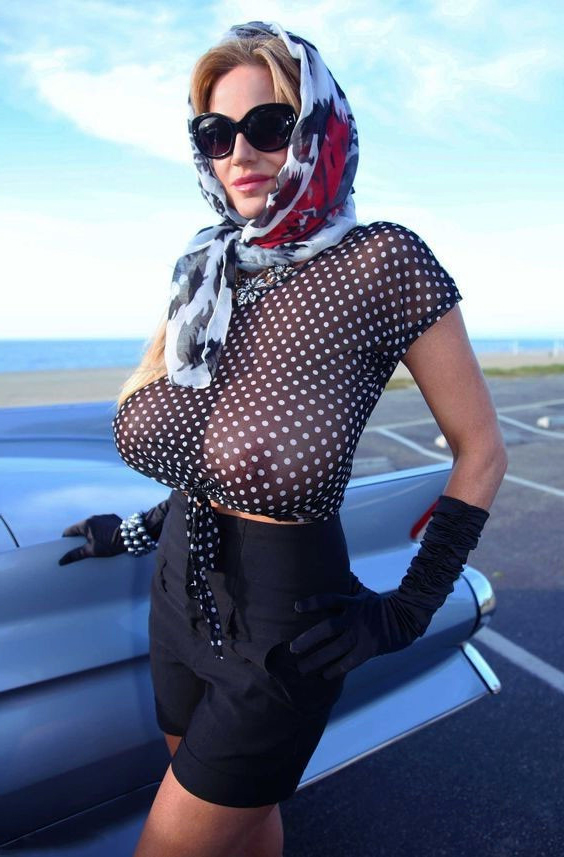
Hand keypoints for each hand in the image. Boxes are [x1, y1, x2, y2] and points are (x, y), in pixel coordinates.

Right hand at [58, 514, 124, 565]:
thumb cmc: (110, 544)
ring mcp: (104, 516)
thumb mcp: (92, 551)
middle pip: (81, 527)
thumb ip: (76, 554)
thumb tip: (62, 561)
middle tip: (81, 547)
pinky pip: (103, 523)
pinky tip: (106, 537)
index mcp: (86, 524)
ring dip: (91, 532)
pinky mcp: (113, 517)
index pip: (69, 530)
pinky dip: (101, 529)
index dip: (66, 539)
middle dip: (80, 537)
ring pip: (93, 525)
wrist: (131, 536)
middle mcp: (94, 517)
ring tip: (95, 542)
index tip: (66, 547)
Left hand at [289, 581, 420, 680]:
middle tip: (292, 648)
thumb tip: (331, 570)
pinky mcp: (370, 649)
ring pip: (336, 648)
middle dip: (308, 639)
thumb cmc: (379, 606)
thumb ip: (346, 588)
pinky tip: (324, 675)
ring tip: (301, 667)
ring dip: (317, 659)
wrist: (406, 618)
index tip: (296, 607)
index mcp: (352, 602)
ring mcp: (363, 634)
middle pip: (328, 628)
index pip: (330, 599)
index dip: (313, 603)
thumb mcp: (363, 594)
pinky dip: (336, 669)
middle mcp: (355, 617)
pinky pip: (350, 662)